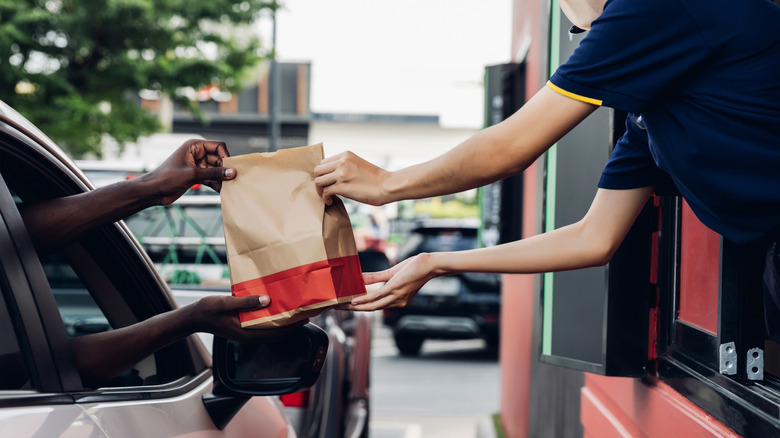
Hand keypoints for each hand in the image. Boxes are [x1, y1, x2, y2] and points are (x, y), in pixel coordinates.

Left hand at [145, 139, 235, 204]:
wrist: (153, 191)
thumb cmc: (167, 177)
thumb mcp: (193, 174)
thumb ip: (214, 173)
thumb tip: (232, 172)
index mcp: (194, 146)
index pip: (217, 146)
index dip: (226, 156)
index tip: (231, 168)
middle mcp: (197, 154)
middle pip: (218, 159)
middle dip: (225, 169)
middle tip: (232, 180)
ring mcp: (197, 165)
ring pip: (216, 170)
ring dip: (221, 178)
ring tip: (228, 187)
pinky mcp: (196, 176)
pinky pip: (211, 178)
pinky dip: (216, 184)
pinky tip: (221, 192)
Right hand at [188, 295, 306, 342]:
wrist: (195, 317)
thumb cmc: (209, 310)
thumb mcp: (227, 303)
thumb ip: (246, 302)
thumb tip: (267, 300)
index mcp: (246, 333)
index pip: (275, 332)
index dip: (291, 327)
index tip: (304, 319)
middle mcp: (249, 335)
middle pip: (276, 333)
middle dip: (291, 326)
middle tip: (305, 314)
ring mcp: (246, 333)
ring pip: (270, 330)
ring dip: (283, 323)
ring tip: (295, 312)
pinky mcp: (244, 328)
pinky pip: (263, 326)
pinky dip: (272, 320)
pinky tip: (277, 310)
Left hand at [313, 151, 389, 205]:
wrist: (387, 186)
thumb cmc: (376, 179)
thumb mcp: (359, 165)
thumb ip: (346, 166)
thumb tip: (333, 176)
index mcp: (346, 155)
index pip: (324, 162)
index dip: (324, 173)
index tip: (328, 181)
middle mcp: (342, 162)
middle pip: (318, 170)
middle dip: (320, 181)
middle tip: (325, 189)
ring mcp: (341, 174)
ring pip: (318, 181)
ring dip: (320, 190)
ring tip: (327, 196)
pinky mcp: (342, 186)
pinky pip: (325, 192)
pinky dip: (325, 198)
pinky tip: (330, 201)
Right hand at [344, 253, 437, 310]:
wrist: (430, 265)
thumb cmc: (414, 268)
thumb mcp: (392, 274)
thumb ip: (376, 277)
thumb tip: (360, 278)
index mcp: (396, 300)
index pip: (374, 306)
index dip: (359, 308)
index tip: (345, 307)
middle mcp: (396, 302)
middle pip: (370, 309)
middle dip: (352, 310)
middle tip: (337, 308)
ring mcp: (395, 296)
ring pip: (371, 306)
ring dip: (354, 307)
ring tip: (341, 306)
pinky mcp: (394, 289)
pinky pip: (376, 296)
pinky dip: (363, 300)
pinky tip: (353, 301)